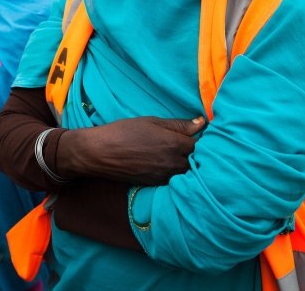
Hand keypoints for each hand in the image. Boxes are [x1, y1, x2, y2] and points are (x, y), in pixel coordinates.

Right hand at [57, 116, 204, 184]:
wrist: (100, 153)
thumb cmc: (124, 132)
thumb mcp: (152, 122)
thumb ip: (178, 124)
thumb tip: (201, 123)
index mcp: (175, 145)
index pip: (202, 145)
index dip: (204, 140)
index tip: (202, 134)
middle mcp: (173, 164)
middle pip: (197, 162)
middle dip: (199, 154)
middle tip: (194, 145)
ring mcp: (165, 176)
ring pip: (187, 173)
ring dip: (189, 165)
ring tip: (183, 154)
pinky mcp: (156, 184)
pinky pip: (174, 180)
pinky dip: (177, 173)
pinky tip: (170, 164)